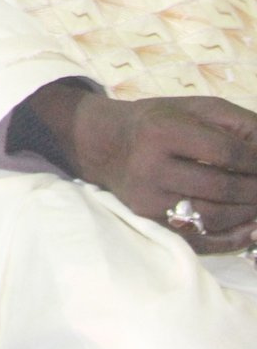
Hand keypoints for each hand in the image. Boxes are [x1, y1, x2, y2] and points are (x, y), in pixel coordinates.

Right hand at [41, 86, 256, 254]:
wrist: (107, 144)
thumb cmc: (161, 122)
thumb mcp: (198, 109)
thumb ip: (242, 125)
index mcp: (163, 131)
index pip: (227, 152)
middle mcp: (150, 165)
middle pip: (222, 187)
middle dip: (256, 190)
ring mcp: (147, 197)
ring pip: (213, 216)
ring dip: (248, 214)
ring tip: (256, 204)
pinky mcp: (148, 220)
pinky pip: (198, 239)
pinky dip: (231, 238)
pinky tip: (249, 229)